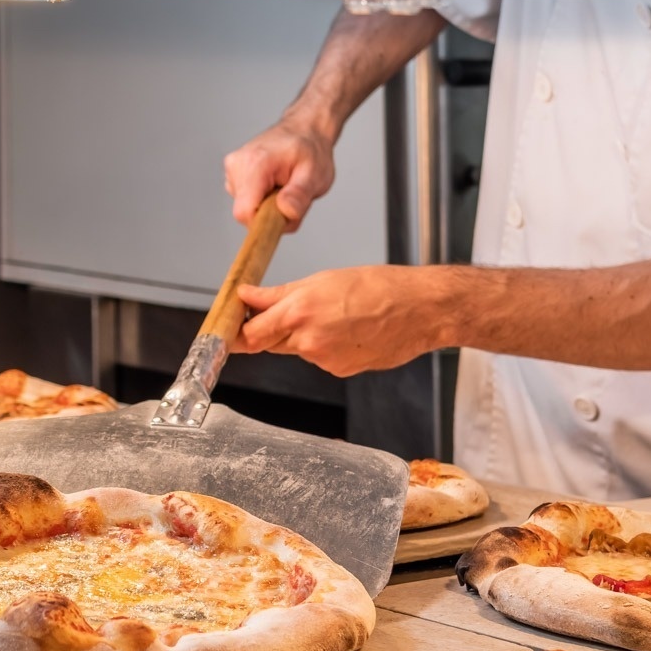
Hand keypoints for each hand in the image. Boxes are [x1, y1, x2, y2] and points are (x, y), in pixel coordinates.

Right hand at [223, 117, 336, 230]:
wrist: (304, 129)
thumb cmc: (310, 150)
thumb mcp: (315, 174)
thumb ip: (300, 194)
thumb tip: (286, 211)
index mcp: (255, 163)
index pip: (245, 213)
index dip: (265, 223)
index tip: (284, 216)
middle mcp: (237, 165)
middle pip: (246, 213)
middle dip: (269, 214)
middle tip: (290, 195)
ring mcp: (232, 169)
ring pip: (245, 209)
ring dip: (266, 207)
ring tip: (283, 187)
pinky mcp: (233, 174)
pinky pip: (244, 201)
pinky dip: (261, 200)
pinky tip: (273, 184)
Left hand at [231, 266, 451, 376]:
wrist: (421, 310)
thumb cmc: (379, 287)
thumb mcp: (322, 279)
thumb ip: (278, 293)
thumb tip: (246, 296)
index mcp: (300, 311)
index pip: (251, 333)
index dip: (237, 333)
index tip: (228, 330)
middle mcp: (309, 339)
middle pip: (270, 343)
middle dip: (269, 331)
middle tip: (289, 313)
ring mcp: (325, 359)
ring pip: (297, 349)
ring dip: (302, 335)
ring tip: (335, 315)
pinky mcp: (340, 371)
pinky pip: (320, 358)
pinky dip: (326, 346)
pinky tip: (348, 331)